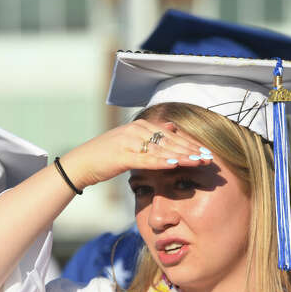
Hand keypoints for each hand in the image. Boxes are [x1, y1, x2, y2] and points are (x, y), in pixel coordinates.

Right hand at [59, 119, 211, 189]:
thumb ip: (150, 134)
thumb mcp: (129, 141)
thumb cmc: (105, 156)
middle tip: (209, 158)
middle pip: (170, 141)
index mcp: (140, 127)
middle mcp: (137, 131)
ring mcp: (129, 142)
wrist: (81, 163)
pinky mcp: (123, 155)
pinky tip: (176, 165)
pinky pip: (147, 159)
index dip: (190, 143)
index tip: (206, 151)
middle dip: (191, 150)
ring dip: (182, 156)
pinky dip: (162, 162)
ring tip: (199, 162)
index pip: (171, 135)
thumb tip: (170, 126)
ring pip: (162, 150)